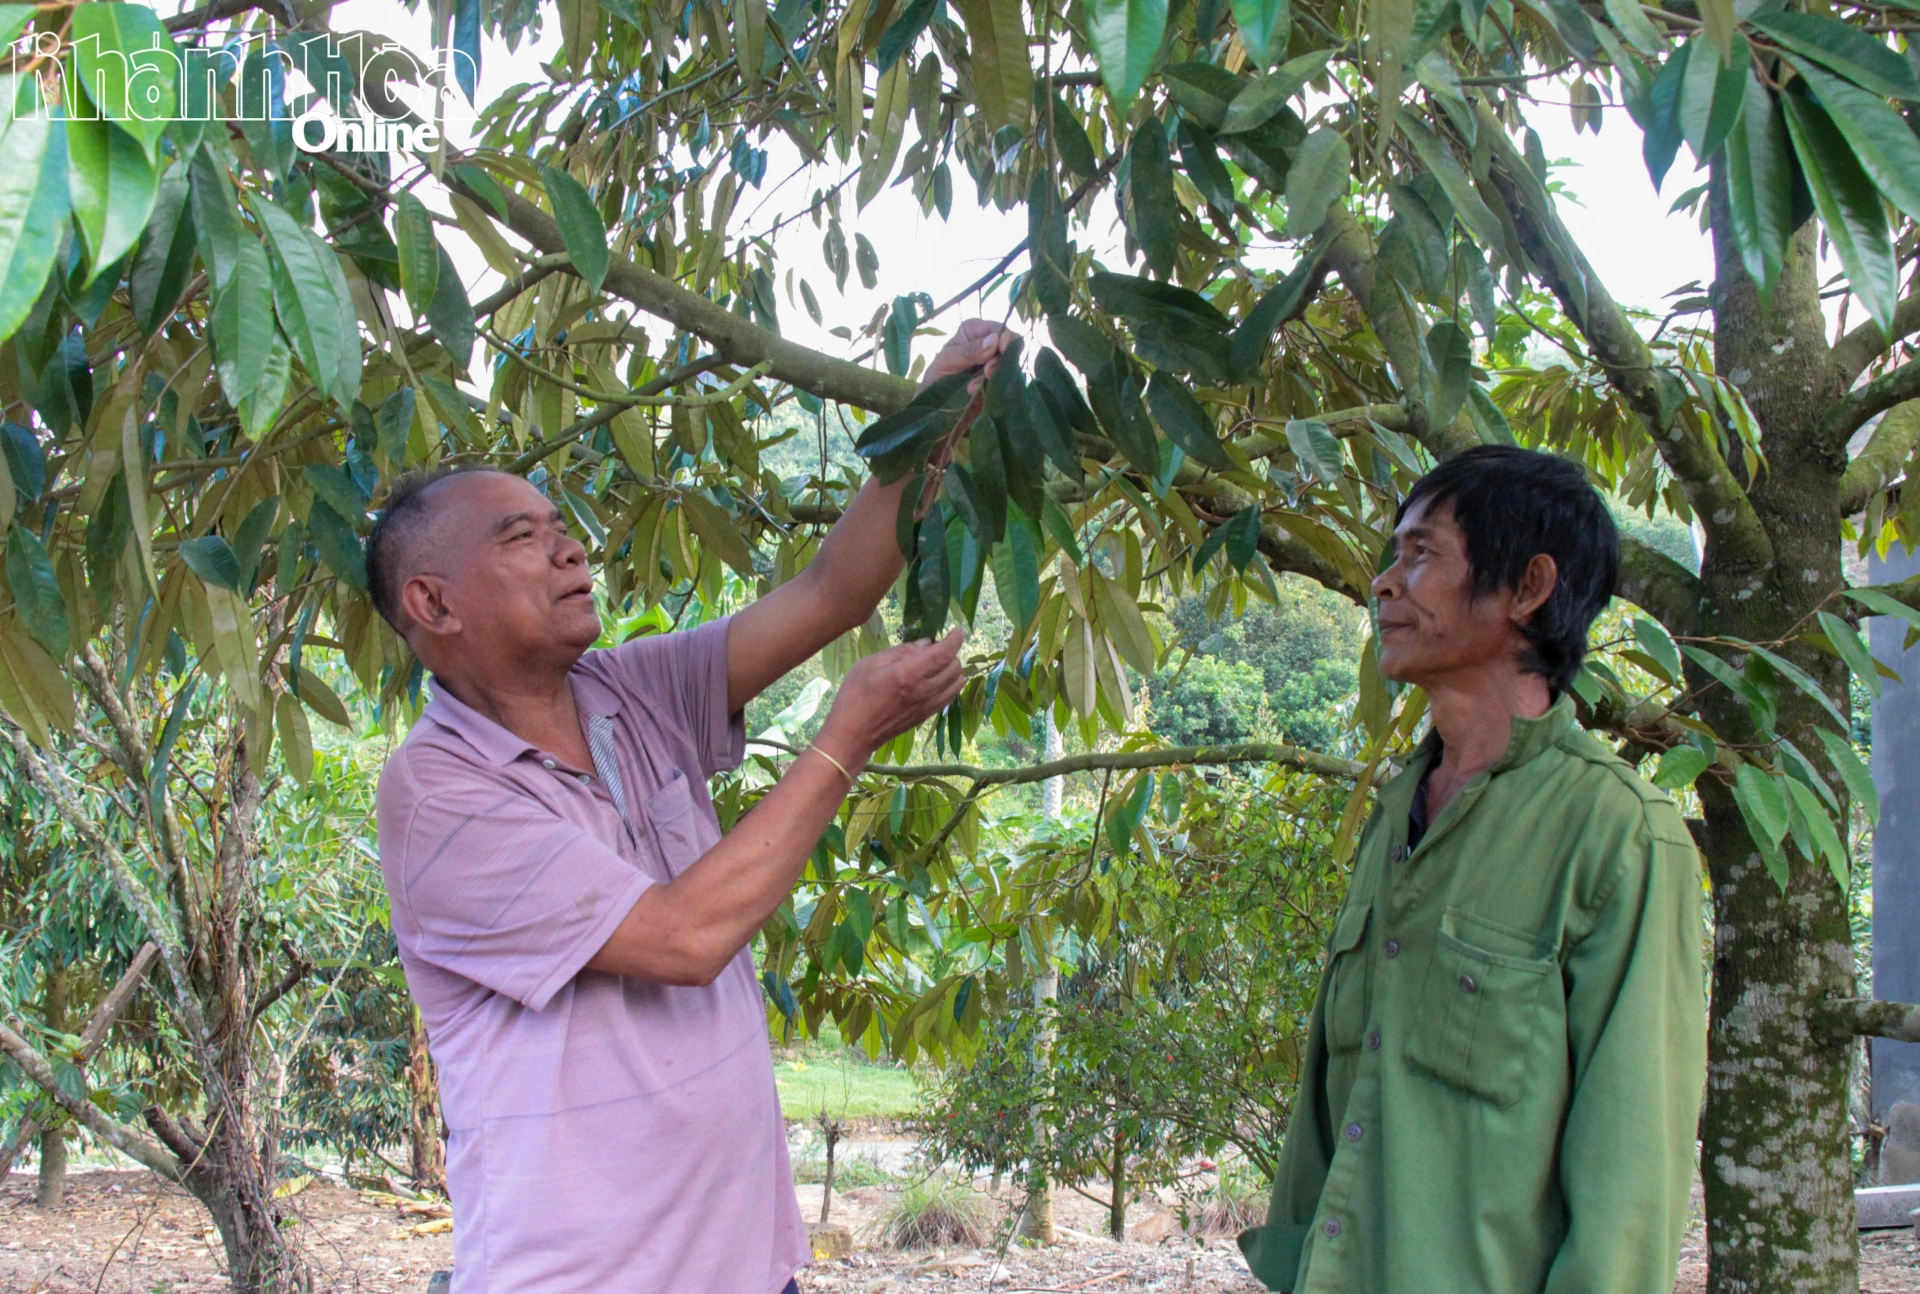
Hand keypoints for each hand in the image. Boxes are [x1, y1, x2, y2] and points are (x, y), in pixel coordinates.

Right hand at [815, 630, 965, 766]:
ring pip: (957, 683)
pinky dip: (950, 684)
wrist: (853, 734)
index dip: (955, 639)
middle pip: (954, 667)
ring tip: (937, 663)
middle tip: (935, 647)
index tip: (957, 630)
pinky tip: (935, 679)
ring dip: (952, 669)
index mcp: (909, 674)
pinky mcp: (927, 716)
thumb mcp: (870, 664)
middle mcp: (924, 690)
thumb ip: (900, 652)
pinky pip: (950, 696)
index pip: (944, 653)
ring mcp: (928, 706)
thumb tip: (926, 644)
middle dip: (951, 652)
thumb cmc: (855, 696)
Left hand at [920, 319, 1017, 392]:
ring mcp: (995, 366)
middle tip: (986, 373)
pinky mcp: (998, 385)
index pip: (999, 328)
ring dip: (993, 379)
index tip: (1000, 351)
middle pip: (1010, 348)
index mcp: (974, 331)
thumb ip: (969, 350)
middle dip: (999, 363)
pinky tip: (975, 394)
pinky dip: (992, 391)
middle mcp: (988, 346)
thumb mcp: (947, 360)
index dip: (1005, 339)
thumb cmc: (936, 377)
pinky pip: (1006, 386)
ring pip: (1010, 368)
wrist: (934, 406)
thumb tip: (995, 339)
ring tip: (971, 388)